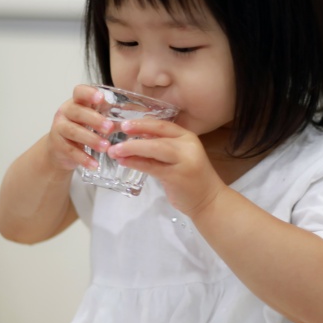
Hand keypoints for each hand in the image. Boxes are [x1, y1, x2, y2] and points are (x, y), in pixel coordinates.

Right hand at [47, 84, 113, 172]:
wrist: (60, 150)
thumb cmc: (82, 130)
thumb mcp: (95, 121)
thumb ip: (111, 118)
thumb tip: (135, 122)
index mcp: (77, 102)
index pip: (79, 91)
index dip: (89, 93)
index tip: (101, 98)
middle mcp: (66, 112)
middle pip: (77, 112)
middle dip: (94, 120)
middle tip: (110, 128)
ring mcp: (59, 128)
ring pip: (73, 131)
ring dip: (91, 139)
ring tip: (106, 147)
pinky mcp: (58, 145)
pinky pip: (70, 151)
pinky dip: (84, 158)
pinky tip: (94, 164)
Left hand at [106, 118, 226, 216]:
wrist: (208, 200)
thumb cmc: (191, 178)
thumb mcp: (178, 156)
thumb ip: (162, 146)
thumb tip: (138, 135)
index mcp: (187, 137)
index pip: (163, 125)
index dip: (142, 123)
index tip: (125, 124)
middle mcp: (187, 146)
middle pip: (157, 135)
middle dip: (135, 133)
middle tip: (116, 134)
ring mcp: (183, 161)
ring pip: (153, 148)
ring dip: (131, 148)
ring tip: (114, 151)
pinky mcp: (176, 176)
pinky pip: (151, 166)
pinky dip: (135, 163)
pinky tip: (124, 161)